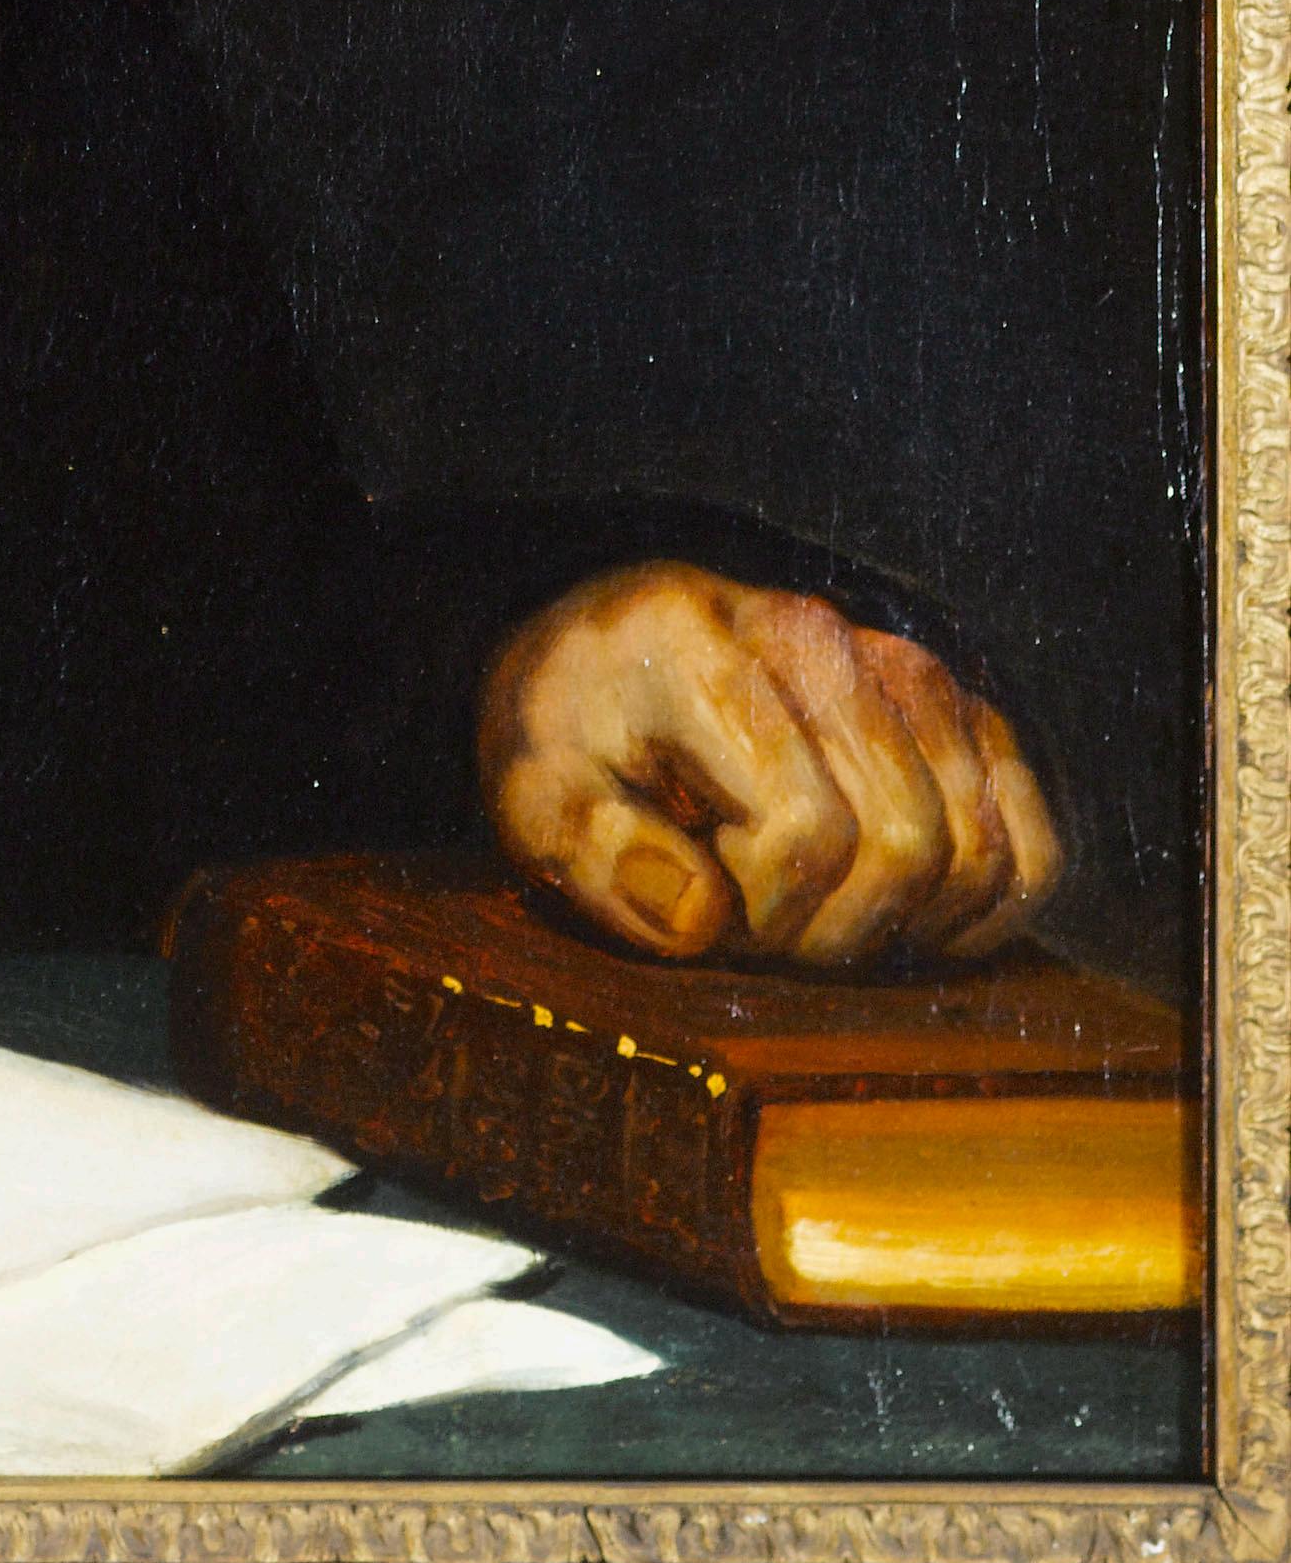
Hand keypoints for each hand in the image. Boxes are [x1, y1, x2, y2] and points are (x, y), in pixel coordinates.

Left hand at [479, 562, 1061, 965]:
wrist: (603, 660)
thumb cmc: (573, 736)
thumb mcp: (530, 791)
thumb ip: (590, 849)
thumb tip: (699, 914)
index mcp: (703, 642)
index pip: (807, 828)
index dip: (763, 912)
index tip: (704, 908)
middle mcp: (819, 634)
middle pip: (905, 845)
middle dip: (830, 927)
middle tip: (757, 918)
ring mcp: (898, 662)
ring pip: (979, 847)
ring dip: (902, 921)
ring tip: (810, 902)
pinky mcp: (953, 707)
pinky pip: (1031, 838)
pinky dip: (988, 905)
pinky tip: (904, 913)